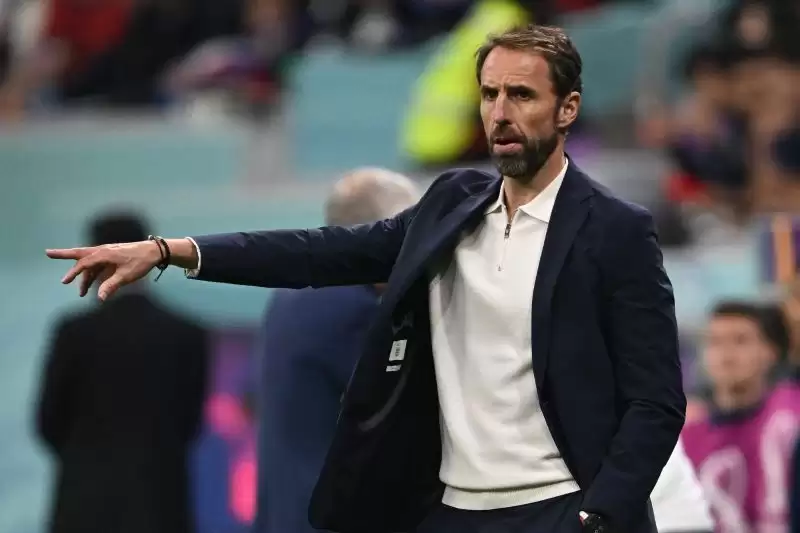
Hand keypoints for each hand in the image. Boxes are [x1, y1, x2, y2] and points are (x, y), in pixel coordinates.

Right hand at [46, 241, 162, 300]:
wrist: (154, 252)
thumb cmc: (141, 262)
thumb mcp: (126, 276)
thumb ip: (111, 286)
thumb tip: (99, 298)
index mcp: (104, 253)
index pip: (84, 262)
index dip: (74, 272)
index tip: (65, 281)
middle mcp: (103, 251)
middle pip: (79, 253)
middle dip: (63, 254)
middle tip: (47, 253)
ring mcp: (107, 253)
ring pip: (89, 264)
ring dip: (84, 277)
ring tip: (81, 293)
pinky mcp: (112, 257)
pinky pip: (98, 266)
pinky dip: (93, 275)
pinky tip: (93, 286)